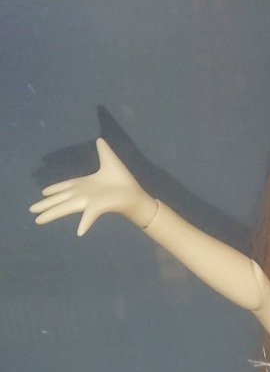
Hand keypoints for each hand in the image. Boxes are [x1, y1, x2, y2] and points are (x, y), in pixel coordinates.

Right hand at [29, 138, 156, 233]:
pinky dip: (85, 223)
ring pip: (66, 207)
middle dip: (45, 205)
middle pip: (60, 200)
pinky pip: (89, 216)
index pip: (65, 187)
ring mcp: (90, 202)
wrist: (136, 195)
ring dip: (52, 214)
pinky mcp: (99, 207)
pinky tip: (80, 232)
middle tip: (32, 211)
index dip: (53, 190)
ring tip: (39, 221)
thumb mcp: (110, 161)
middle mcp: (83, 195)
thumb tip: (99, 139)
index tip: (42, 193)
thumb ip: (103, 150)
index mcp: (84, 185)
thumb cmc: (124, 182)